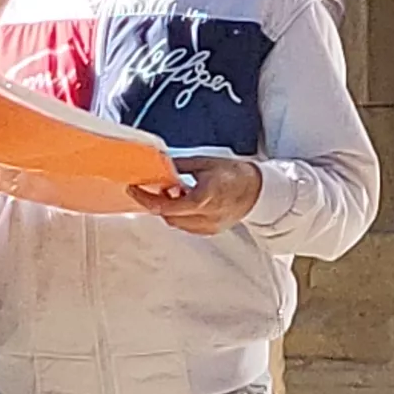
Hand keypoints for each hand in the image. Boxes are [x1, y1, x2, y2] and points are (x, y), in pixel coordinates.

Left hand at [130, 152, 263, 233]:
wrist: (259, 190)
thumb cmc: (235, 175)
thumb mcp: (205, 163)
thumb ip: (179, 165)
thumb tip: (157, 164)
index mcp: (205, 196)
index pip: (166, 206)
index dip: (146, 198)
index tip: (134, 189)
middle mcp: (207, 215)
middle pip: (168, 216)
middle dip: (158, 202)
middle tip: (157, 187)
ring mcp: (209, 225)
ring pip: (175, 223)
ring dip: (169, 209)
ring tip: (176, 193)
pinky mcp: (211, 230)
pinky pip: (186, 226)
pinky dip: (180, 215)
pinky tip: (187, 202)